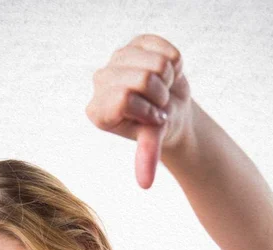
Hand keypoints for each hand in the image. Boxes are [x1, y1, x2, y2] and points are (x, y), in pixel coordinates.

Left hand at [85, 34, 191, 188]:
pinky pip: (165, 48)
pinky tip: (166, 75)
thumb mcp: (151, 140)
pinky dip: (174, 64)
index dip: (147, 109)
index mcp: (97, 110)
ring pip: (156, 62)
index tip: (153, 119)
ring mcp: (116, 59)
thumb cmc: (157, 128)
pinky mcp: (135, 42)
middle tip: (158, 105)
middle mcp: (100, 82)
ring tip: (162, 90)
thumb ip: (146, 156)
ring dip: (168, 80)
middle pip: (142, 79)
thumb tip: (145, 184)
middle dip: (160, 96)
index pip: (124, 98)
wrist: (172, 109)